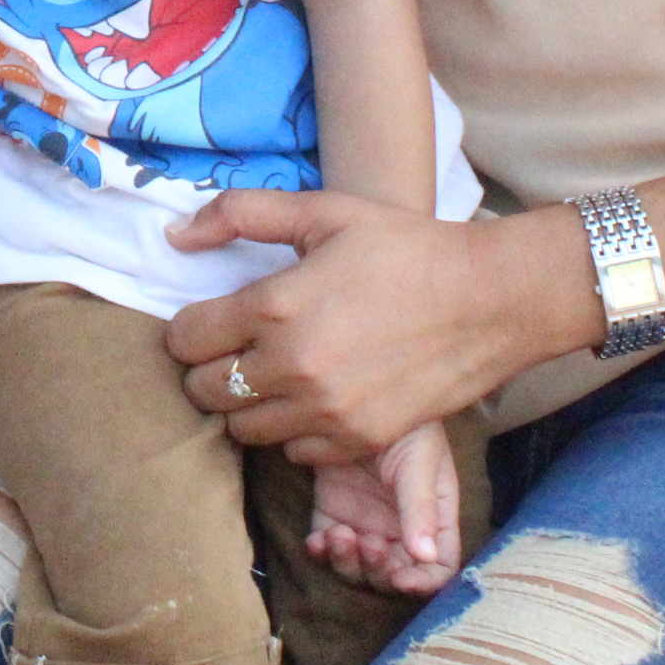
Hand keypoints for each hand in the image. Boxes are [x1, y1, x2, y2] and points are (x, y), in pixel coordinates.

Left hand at [162, 191, 572, 464]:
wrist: (490, 298)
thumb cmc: (405, 247)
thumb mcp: (322, 211)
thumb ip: (239, 214)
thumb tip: (174, 236)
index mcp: (274, 307)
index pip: (185, 340)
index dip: (188, 329)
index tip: (209, 321)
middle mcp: (292, 367)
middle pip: (204, 392)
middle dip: (209, 369)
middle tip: (235, 349)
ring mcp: (327, 411)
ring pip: (242, 430)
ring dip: (246, 404)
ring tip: (272, 374)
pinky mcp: (360, 440)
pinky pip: (294, 453)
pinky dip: (292, 431)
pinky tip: (311, 398)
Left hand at [307, 421, 461, 597]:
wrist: (360, 392)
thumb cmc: (407, 425)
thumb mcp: (419, 462)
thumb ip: (420, 508)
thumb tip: (426, 557)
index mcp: (432, 520)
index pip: (437, 568)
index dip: (422, 583)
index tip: (401, 578)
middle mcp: (399, 529)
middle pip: (392, 575)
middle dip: (378, 571)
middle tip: (366, 543)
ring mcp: (364, 522)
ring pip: (356, 567)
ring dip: (347, 563)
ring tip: (340, 535)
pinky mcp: (331, 511)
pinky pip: (324, 545)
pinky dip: (319, 551)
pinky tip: (316, 540)